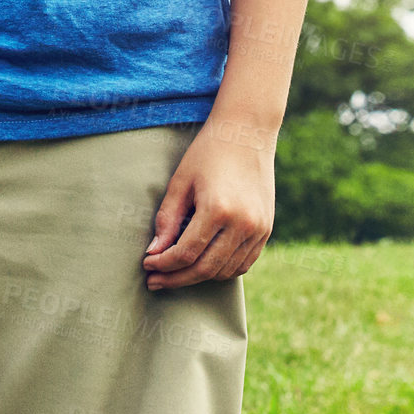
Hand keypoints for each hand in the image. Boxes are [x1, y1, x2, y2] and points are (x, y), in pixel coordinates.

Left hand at [141, 119, 274, 288]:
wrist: (247, 133)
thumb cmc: (208, 153)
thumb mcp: (181, 182)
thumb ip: (167, 219)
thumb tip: (154, 253)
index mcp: (218, 209)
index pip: (185, 253)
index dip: (163, 265)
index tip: (147, 265)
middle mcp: (243, 224)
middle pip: (205, 269)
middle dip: (176, 278)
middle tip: (155, 281)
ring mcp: (258, 229)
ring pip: (225, 272)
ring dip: (198, 277)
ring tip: (176, 274)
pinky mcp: (266, 230)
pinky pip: (243, 264)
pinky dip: (221, 270)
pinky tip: (202, 265)